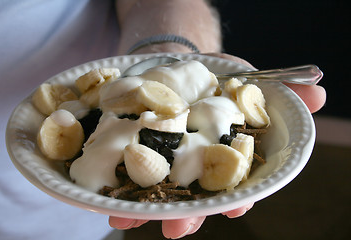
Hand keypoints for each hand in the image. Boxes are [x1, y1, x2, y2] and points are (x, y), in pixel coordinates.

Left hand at [108, 53, 325, 238]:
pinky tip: (109, 206)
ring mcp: (167, 165)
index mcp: (227, 157)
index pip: (238, 184)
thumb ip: (279, 92)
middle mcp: (198, 168)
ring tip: (130, 221)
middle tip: (179, 228)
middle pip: (196, 199)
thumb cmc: (216, 79)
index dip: (240, 197)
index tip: (237, 207)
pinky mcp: (139, 155)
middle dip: (189, 214)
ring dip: (147, 211)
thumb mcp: (247, 80)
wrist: (173, 64)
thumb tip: (318, 94)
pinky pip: (129, 180)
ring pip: (160, 196)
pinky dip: (119, 194)